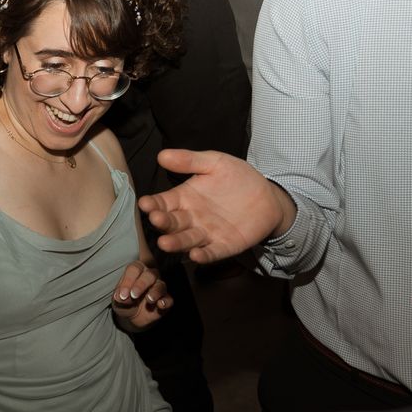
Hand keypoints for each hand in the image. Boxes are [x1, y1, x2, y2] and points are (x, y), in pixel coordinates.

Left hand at [110, 262, 171, 331]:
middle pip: (149, 274)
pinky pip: (169, 299)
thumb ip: (119, 297)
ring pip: (161, 285)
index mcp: (137, 271)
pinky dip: (166, 302)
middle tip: (133, 295)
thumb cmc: (125, 301)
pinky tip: (160, 304)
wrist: (133, 316)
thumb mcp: (118, 300)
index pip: (134, 269)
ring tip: (149, 299)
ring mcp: (159, 287)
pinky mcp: (166, 300)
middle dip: (141, 284)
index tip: (122, 295)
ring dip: (155, 292)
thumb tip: (122, 297)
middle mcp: (150, 276)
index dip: (128, 280)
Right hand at [138, 148, 293, 262]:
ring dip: (176, 243)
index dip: (153, 204)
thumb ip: (190, 161)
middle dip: (162, 223)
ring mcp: (206, 234)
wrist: (267, 195)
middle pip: (172, 223)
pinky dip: (203, 255)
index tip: (144, 203)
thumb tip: (162, 155)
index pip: (163, 202)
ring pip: (187, 240)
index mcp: (185, 198)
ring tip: (165, 243)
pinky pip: (211, 252)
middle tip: (155, 220)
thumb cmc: (237, 177)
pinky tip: (195, 255)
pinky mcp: (223, 246)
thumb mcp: (214, 163)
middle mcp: (191, 218)